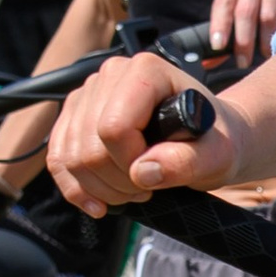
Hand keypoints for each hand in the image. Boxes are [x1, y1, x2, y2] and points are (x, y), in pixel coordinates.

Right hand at [48, 53, 247, 212]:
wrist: (207, 141)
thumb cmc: (214, 142)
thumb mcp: (218, 156)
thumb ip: (188, 162)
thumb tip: (143, 171)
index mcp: (145, 72)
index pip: (113, 127)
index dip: (130, 163)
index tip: (157, 176)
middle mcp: (111, 74)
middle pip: (88, 145)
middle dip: (116, 182)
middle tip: (147, 189)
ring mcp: (88, 94)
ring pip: (69, 155)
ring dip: (99, 188)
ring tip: (133, 190)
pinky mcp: (74, 116)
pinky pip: (57, 158)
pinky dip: (75, 187)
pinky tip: (98, 203)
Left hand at [209, 0, 275, 63]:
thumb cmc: (266, 1)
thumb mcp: (243, 7)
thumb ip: (227, 31)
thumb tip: (208, 63)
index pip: (224, 1)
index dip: (220, 25)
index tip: (219, 46)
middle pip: (245, 10)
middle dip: (243, 41)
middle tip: (243, 62)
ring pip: (268, 17)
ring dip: (266, 42)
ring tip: (266, 55)